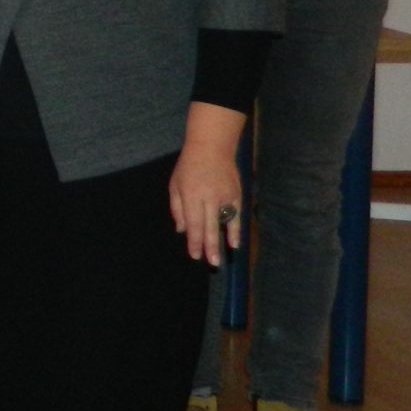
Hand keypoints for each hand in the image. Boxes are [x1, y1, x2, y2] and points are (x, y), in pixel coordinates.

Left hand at [168, 113, 248, 266]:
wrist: (212, 147)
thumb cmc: (188, 166)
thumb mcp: (175, 185)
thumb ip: (177, 208)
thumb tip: (181, 230)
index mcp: (191, 195)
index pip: (192, 222)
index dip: (194, 240)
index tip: (194, 255)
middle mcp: (209, 198)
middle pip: (208, 226)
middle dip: (208, 246)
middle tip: (210, 263)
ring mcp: (224, 196)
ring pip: (222, 223)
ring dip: (220, 241)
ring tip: (218, 258)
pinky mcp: (236, 194)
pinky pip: (235, 216)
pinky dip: (235, 230)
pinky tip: (234, 243)